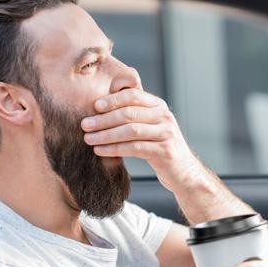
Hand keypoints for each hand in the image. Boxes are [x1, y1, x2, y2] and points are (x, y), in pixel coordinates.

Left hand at [81, 88, 204, 192]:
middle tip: (84, 125)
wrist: (183, 171)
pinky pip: (135, 148)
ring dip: (106, 135)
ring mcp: (166, 133)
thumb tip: (101, 104)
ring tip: (88, 139)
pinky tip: (100, 151)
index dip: (112, 100)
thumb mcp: (149, 125)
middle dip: (104, 119)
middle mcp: (164, 116)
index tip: (94, 106)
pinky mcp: (165, 151)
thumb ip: (133, 113)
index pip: (133, 96)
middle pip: (129, 113)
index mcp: (158, 106)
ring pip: (131, 131)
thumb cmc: (158, 146)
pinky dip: (115, 149)